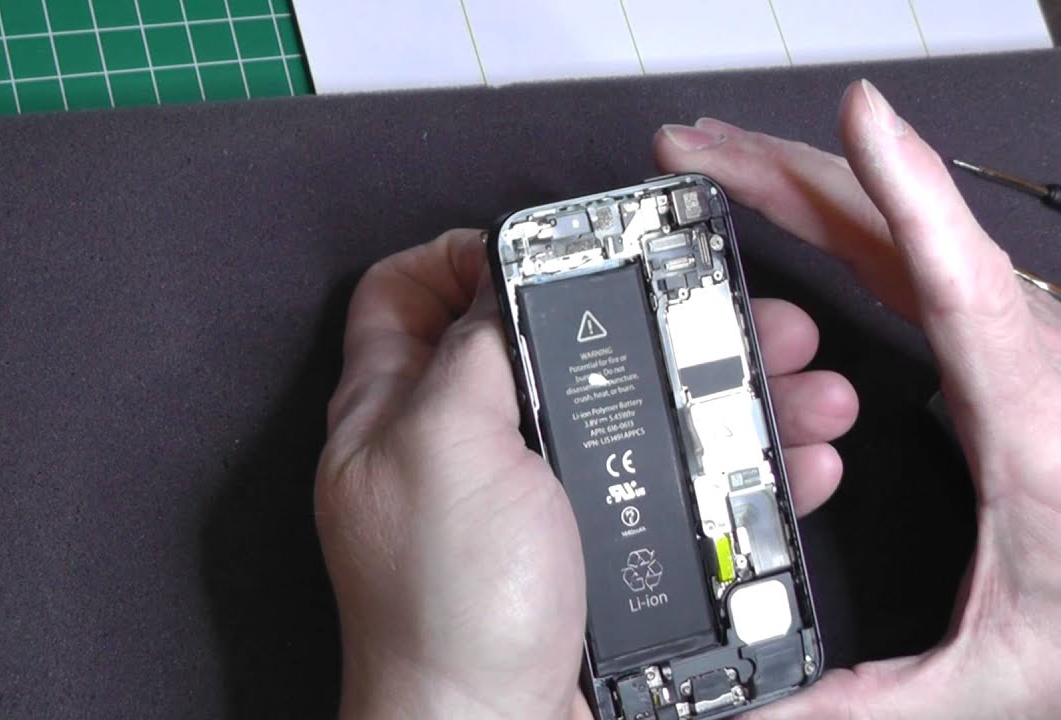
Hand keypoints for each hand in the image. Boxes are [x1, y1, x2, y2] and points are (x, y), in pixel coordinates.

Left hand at [315, 230, 857, 717]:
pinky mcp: (593, 550)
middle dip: (646, 318)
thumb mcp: (446, 443)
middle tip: (725, 307)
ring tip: (797, 380)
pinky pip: (671, 485)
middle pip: (551, 344)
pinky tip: (793, 458)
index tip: (557, 248)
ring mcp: (532, 501)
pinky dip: (735, 465)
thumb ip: (474, 350)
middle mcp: (459, 447)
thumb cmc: (449, 605)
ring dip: (717, 386)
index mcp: (395, 409)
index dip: (468, 253)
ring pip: (630, 412)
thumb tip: (505, 283)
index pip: (405, 291)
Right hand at [653, 80, 1060, 718]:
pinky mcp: (986, 354)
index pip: (960, 288)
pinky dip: (839, 219)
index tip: (858, 119)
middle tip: (692, 151)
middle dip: (789, 175)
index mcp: (1027, 429)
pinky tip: (793, 211)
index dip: (908, 196)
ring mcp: (1003, 349)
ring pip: (898, 235)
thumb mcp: (992, 685)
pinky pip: (903, 260)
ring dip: (804, 187)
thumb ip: (867, 708)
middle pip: (900, 236)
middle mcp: (1018, 366)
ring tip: (716, 166)